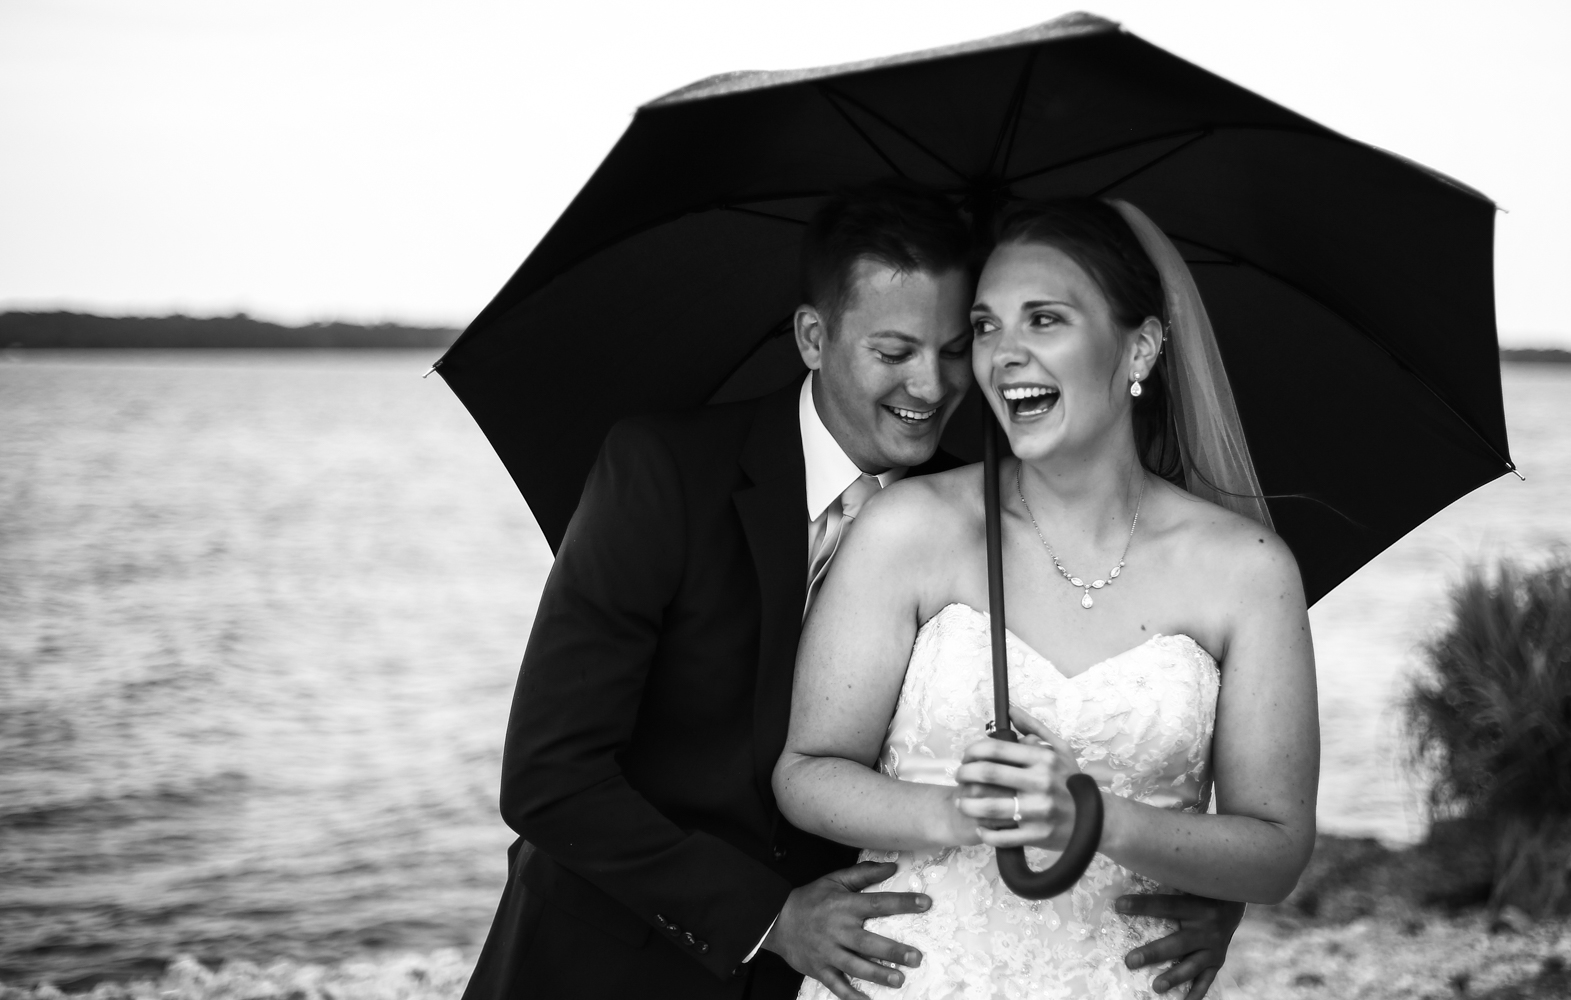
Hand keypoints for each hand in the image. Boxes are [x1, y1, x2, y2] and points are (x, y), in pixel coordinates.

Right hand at [763, 861, 929, 999]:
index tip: (925, 904)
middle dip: (893, 951)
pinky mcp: (820, 969)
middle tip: (916, 957)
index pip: (878, 903)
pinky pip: (837, 986)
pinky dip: (852, 996)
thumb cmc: (811, 899)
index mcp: (844, 906)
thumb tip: (893, 866)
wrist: (776, 920)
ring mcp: (828, 952)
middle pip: (868, 942)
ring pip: (856, 966)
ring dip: (878, 974)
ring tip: (899, 980)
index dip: (902, 903)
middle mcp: (838, 930)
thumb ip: (864, 873)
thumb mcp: (835, 880)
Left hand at [954, 706, 1079, 850]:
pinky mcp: (1038, 836)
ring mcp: (1039, 811)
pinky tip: (981, 825)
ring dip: (967, 804)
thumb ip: (1033, 728)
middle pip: (987, 775)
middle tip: (959, 776)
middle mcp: (1041, 783)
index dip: (972, 751)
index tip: (966, 756)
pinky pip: (1001, 836)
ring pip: (989, 808)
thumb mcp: (1060, 749)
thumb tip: (1009, 710)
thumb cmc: (1072, 781)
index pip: (996, 749)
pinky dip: (985, 832)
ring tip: (962, 801)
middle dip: (964, 774)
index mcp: (1043, 759)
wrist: (1097, 820)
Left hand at [1117, 893, 1245, 997]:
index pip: (1165, 906)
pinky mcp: (1217, 961)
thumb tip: (1137, 874)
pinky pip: (1206, 980)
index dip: (1142, 905)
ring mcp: (1214, 949)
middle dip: (1153, 954)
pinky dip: (1196, 993)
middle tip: (1130, 961)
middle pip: (1177, 943)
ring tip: (1156, 987)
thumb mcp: (1191, 885)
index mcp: (1197, 906)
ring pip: (1191, 966)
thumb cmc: (1203, 891)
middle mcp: (1207, 930)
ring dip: (1174, 977)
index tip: (1119, 905)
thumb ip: (1170, 886)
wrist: (1235, 904)